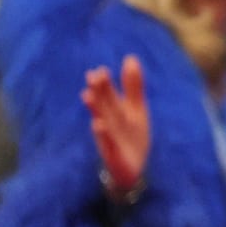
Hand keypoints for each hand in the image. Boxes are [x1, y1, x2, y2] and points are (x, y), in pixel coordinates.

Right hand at [83, 55, 150, 194]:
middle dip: (99, 92)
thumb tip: (131, 57)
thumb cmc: (131, 135)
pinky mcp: (114, 155)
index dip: (104, 84)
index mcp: (116, 111)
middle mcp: (110, 123)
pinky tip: (98, 125)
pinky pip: (109, 145)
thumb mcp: (136, 109)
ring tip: (89, 97)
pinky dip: (104, 136)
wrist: (131, 169)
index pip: (109, 95)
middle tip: (92, 77)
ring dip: (97, 111)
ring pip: (103, 123)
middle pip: (105, 106)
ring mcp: (110, 140)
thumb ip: (133, 86)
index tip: (99, 70)